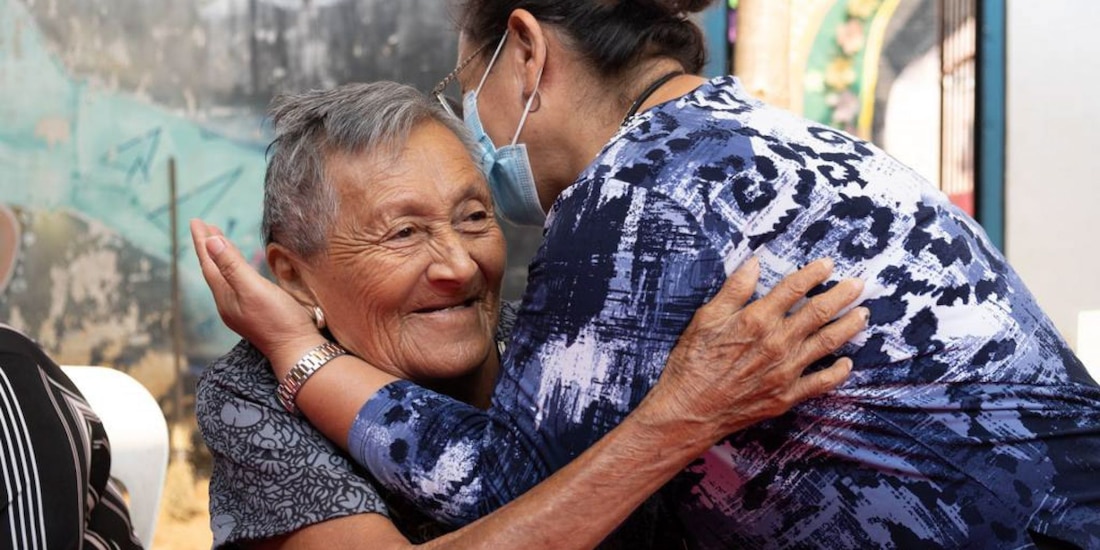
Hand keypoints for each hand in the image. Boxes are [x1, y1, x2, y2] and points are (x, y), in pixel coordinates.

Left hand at [190, 219, 321, 370]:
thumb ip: (232, 265)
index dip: (203, 241)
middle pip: (214, 269)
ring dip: (222, 257)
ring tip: (220, 242)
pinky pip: (236, 283)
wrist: (297, 349)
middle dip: (210, 247)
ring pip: (225, 276)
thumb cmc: (278, 320)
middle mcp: (229, 303)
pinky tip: (241, 269)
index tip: (196, 221)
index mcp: (225, 296)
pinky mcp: (254, 312)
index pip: (209, 263)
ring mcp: (241, 309)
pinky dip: (234, 269)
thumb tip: (211, 242)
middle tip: (207, 226)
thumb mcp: (254, 289)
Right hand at [647, 257, 866, 443]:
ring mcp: (786, 371)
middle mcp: (777, 342)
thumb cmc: (692, 363)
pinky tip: (847, 363)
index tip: (828, 264)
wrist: (690, 410)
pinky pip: (822, 382)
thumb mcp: (706, 318)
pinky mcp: (787, 395)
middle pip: (818, 313)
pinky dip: (838, 372)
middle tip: (858, 285)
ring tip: (863, 315)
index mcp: (757, 319)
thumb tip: (754, 264)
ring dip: (848, 327)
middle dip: (842, 296)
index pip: (793, 289)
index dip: (813, 274)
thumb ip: (734, 290)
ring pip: (827, 343)